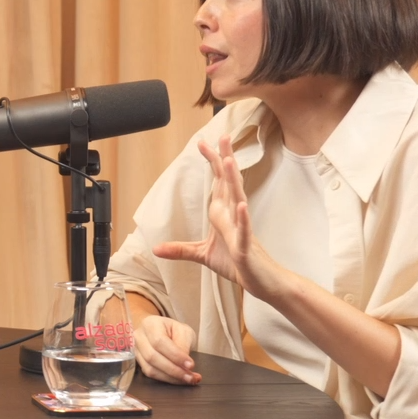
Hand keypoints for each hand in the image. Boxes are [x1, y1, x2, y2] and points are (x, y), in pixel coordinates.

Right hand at [134, 314, 200, 383]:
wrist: (162, 332)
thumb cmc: (173, 330)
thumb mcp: (184, 331)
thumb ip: (183, 344)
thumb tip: (184, 364)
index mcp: (150, 324)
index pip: (159, 342)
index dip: (175, 356)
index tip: (190, 365)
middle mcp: (139, 337)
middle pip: (152, 357)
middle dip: (174, 370)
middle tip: (191, 376)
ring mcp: (136, 351)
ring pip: (150, 369)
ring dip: (170, 377)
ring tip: (188, 379)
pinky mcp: (138, 363)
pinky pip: (150, 374)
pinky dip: (166, 379)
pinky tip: (178, 379)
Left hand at [151, 136, 286, 300]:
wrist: (261, 282)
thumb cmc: (237, 264)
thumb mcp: (203, 255)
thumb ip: (181, 249)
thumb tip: (155, 250)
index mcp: (223, 214)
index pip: (218, 183)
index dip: (212, 163)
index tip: (203, 142)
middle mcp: (233, 216)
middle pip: (229, 183)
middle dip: (225, 160)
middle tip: (223, 137)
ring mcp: (242, 230)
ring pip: (237, 200)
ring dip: (233, 181)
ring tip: (229, 160)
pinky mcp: (246, 247)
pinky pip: (245, 231)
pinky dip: (243, 219)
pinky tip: (241, 206)